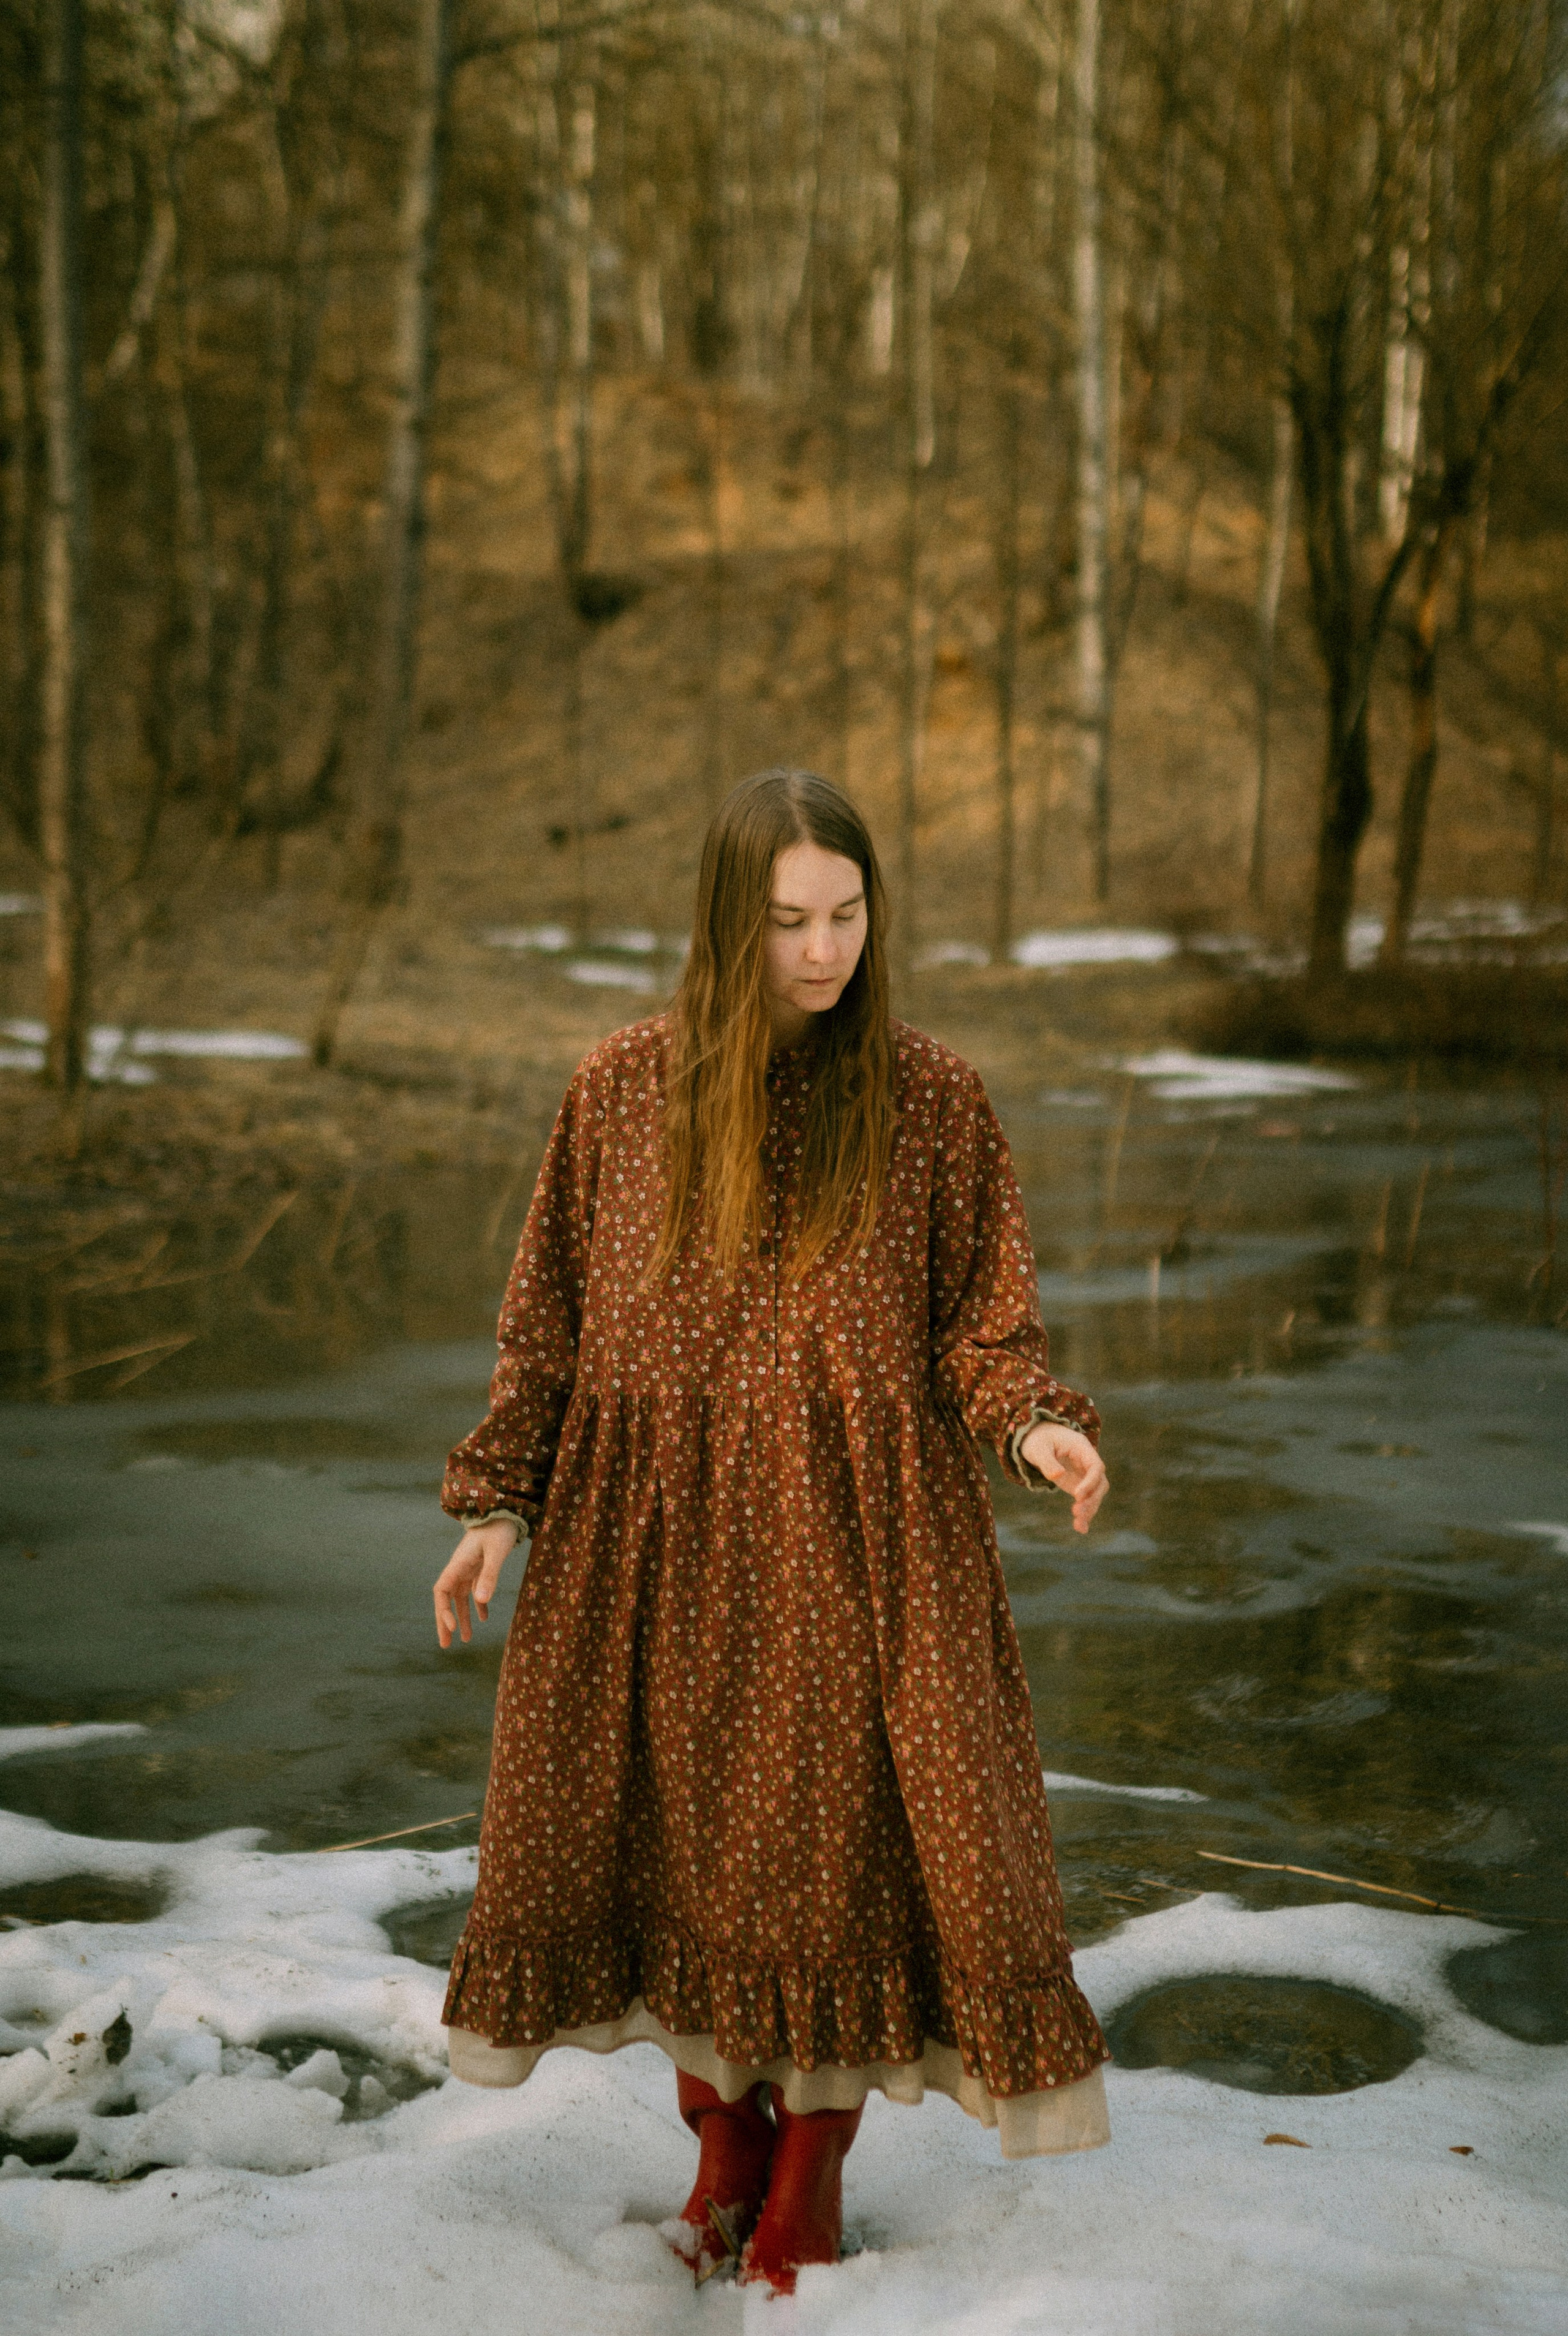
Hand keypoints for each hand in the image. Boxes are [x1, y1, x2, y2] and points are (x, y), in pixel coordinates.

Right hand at [433, 1519, 521, 1647]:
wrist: (505, 1511)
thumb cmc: (499, 1529)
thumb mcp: (496, 1553)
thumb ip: (489, 1575)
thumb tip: (480, 1602)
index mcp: (458, 1564)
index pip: (442, 1591)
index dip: (442, 1610)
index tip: (452, 1627)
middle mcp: (460, 1567)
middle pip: (446, 1599)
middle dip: (445, 1621)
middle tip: (445, 1645)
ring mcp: (469, 1567)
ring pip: (461, 1597)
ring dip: (462, 1617)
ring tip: (466, 1640)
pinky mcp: (480, 1566)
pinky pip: (474, 1590)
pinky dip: (478, 1604)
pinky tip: (484, 1618)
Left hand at [1018, 1423, 1107, 1534]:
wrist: (1036, 1437)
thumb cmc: (1038, 1439)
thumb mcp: (1037, 1448)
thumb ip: (1047, 1462)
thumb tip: (1057, 1476)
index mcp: (1082, 1448)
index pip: (1095, 1466)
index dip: (1090, 1482)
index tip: (1077, 1495)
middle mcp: (1087, 1462)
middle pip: (1100, 1483)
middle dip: (1092, 1499)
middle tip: (1077, 1513)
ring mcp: (1083, 1474)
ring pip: (1095, 1494)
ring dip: (1089, 1510)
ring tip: (1078, 1526)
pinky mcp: (1077, 1484)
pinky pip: (1085, 1500)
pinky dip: (1084, 1513)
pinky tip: (1081, 1529)